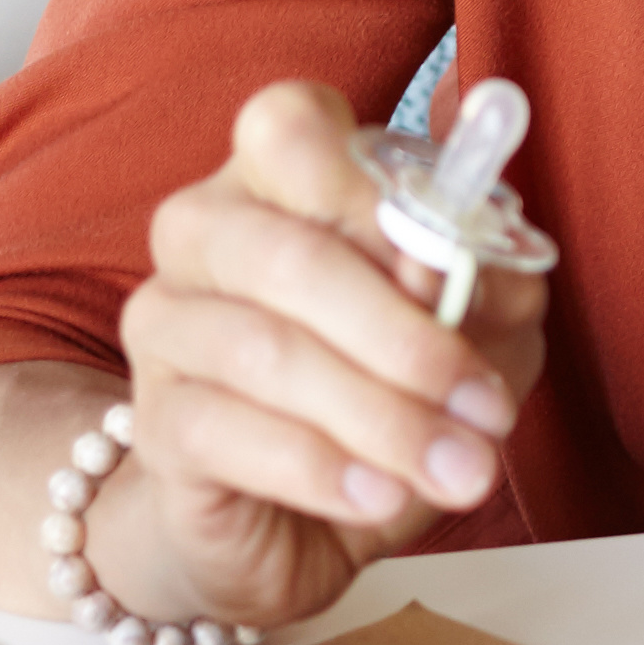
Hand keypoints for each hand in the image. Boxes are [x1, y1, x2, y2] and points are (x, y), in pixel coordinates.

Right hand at [103, 82, 552, 626]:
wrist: (287, 519)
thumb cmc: (385, 390)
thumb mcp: (472, 330)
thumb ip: (483, 288)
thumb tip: (463, 277)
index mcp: (282, 176)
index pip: (289, 125)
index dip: (365, 191)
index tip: (446, 268)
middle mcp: (206, 231)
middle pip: (290, 256)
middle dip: (405, 339)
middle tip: (487, 410)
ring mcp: (167, 322)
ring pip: (267, 352)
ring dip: (382, 418)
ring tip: (458, 469)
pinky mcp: (156, 420)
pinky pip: (228, 433)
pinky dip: (320, 469)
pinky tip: (381, 496)